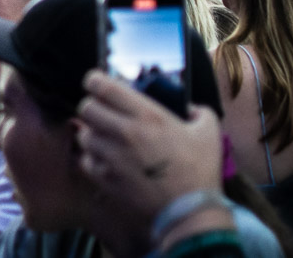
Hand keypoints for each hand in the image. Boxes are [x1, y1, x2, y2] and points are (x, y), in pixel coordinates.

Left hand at [76, 71, 222, 227]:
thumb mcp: (209, 132)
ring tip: (106, 138)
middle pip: (86, 107)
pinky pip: (86, 160)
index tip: (98, 83)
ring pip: (83, 134)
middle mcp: (124, 132)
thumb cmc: (199, 170)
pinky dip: (92, 158)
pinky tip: (106, 159)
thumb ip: (198, 112)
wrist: (190, 211)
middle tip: (103, 112)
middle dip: (92, 106)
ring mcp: (111, 156)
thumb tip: (188, 107)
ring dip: (92, 133)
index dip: (95, 80)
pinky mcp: (105, 178)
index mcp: (146, 115)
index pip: (102, 86)